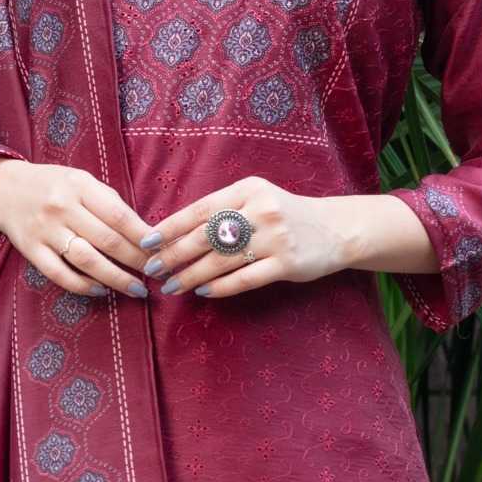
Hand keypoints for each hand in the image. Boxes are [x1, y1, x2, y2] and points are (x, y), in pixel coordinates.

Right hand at [0, 158, 154, 299]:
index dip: (143, 236)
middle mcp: (62, 208)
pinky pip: (60, 274)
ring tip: (137, 289)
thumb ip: (109, 203)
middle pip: (108, 241)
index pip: (119, 215)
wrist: (4, 190)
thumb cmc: (54, 186)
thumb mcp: (82, 181)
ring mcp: (45, 231)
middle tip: (157, 274)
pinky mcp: (31, 250)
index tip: (161, 250)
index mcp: (79, 186)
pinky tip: (102, 290)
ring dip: (116, 278)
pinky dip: (83, 286)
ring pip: (87, 261)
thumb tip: (145, 233)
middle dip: (137, 260)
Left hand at [141, 176, 352, 298]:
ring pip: (221, 260)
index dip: (170, 227)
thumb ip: (223, 210)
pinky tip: (203, 292)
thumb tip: (175, 233)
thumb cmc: (285, 215)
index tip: (146, 242)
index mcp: (248, 189)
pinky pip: (245, 279)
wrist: (335, 228)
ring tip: (172, 286)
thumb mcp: (256, 199)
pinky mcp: (287, 264)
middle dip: (174, 255)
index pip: (200, 209)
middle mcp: (261, 210)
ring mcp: (275, 238)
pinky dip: (220, 287)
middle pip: (206, 236)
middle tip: (152, 269)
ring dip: (191, 276)